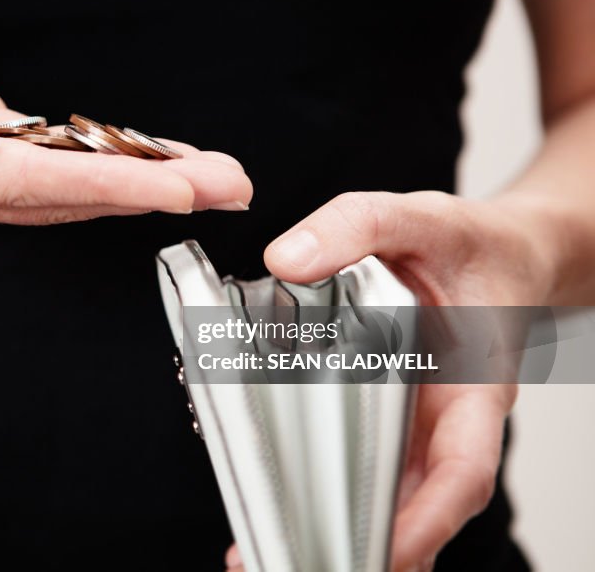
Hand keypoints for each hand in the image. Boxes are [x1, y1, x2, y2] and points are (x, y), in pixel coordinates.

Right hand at [0, 0, 250, 230]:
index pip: (21, 183)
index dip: (101, 186)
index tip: (175, 189)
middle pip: (56, 200)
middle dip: (146, 193)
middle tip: (230, 183)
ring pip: (61, 196)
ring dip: (139, 187)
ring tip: (214, 175)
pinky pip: (49, 180)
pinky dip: (105, 174)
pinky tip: (153, 167)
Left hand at [223, 191, 558, 570]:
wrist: (494, 251)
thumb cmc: (469, 244)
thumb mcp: (417, 216)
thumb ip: (356, 225)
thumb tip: (283, 259)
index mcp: (472, 384)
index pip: (462, 470)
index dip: (426, 520)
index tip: (383, 554)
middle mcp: (443, 418)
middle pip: (412, 504)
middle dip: (360, 548)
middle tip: (281, 566)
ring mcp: (413, 422)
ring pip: (381, 492)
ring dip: (331, 530)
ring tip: (256, 555)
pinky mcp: (383, 414)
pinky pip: (357, 457)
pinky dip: (318, 484)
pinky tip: (271, 500)